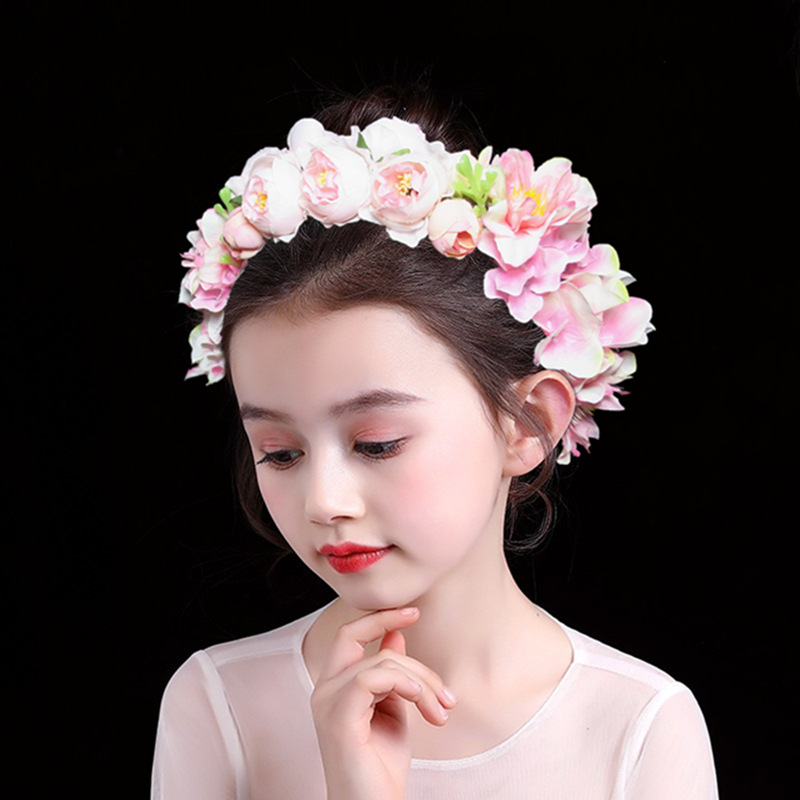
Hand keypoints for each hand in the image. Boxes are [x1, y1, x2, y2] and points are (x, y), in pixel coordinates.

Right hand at [310, 607, 455, 799]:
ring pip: (380, 661)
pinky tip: (422, 702)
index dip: (379, 618)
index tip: (413, 612)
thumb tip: (396, 637)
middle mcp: (324, 690)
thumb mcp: (392, 710)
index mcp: (334, 687)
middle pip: (353, 635)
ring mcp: (327, 702)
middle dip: (390, 625)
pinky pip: (372, 677)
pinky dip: (405, 684)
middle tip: (431, 654)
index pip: (349, 636)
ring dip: (421, 681)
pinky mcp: (338, 716)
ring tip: (440, 710)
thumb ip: (391, 676)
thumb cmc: (381, 769)